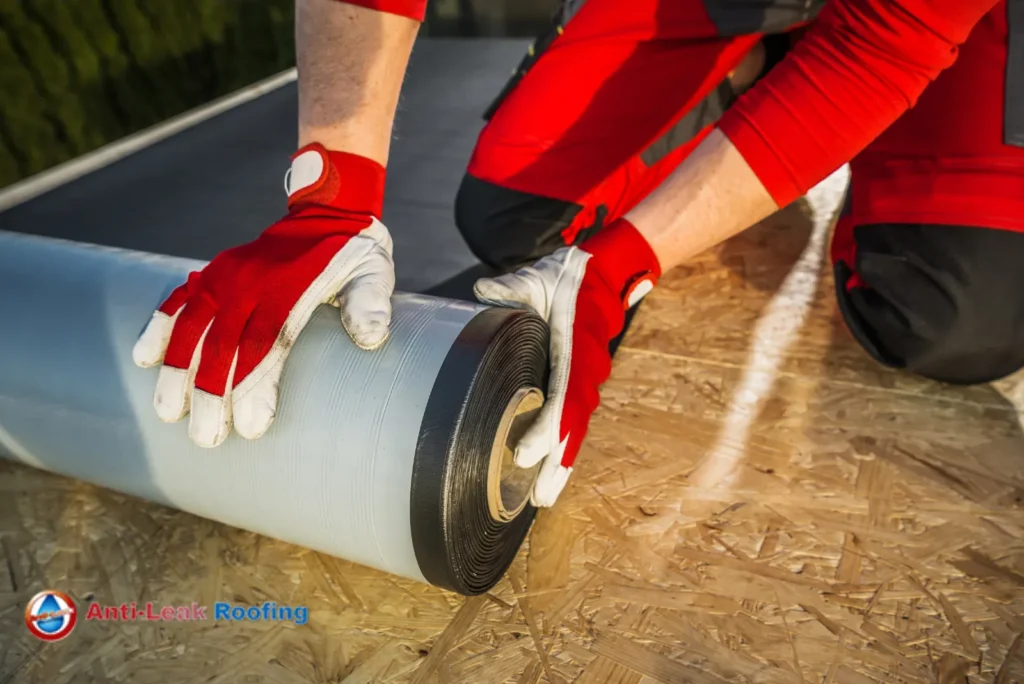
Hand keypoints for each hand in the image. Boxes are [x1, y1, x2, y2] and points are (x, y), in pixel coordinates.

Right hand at [132, 143, 394, 447]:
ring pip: (192, 325)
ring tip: (167, 413)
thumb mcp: (375, 272)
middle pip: (223, 343)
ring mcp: (228, 275)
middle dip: (210, 394)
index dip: (254, 386)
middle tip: (206, 439)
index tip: (250, 427)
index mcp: (291, 286)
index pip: (266, 342)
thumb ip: (371, 303)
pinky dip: (159, 326)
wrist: (328, 210)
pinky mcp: (215, 271)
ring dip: (177, 370)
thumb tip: (370, 338)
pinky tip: (144, 359)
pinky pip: (179, 298)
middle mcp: (253, 282)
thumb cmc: (355, 253)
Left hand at [474, 219, 660, 505]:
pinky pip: (574, 421)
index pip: (562, 398)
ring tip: (546, 497)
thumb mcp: (538, 277)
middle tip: (541, 498)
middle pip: (572, 428)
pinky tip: (553, 472)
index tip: (526, 454)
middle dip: (558, 464)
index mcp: (573, 351)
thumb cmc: (568, 278)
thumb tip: (481, 291)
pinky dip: (566, 448)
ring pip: (576, 430)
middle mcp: (584, 373)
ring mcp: (586, 380)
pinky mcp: (580, 382)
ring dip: (563, 464)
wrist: (603, 273)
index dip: (546, 430)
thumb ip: (511, 288)